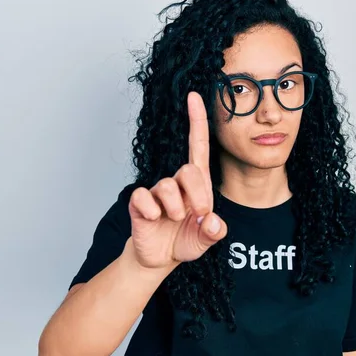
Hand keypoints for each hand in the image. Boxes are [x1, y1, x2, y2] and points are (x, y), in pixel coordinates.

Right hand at [127, 92, 226, 269]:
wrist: (161, 259)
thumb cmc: (185, 239)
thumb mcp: (207, 238)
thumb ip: (215, 232)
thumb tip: (214, 223)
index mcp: (198, 185)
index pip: (197, 146)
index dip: (196, 121)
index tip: (194, 96)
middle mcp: (177, 183)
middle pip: (189, 170)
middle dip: (198, 194)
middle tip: (199, 214)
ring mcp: (157, 192)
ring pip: (167, 186)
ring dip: (175, 208)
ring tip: (173, 220)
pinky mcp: (139, 203)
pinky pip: (143, 197)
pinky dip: (151, 211)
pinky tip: (154, 219)